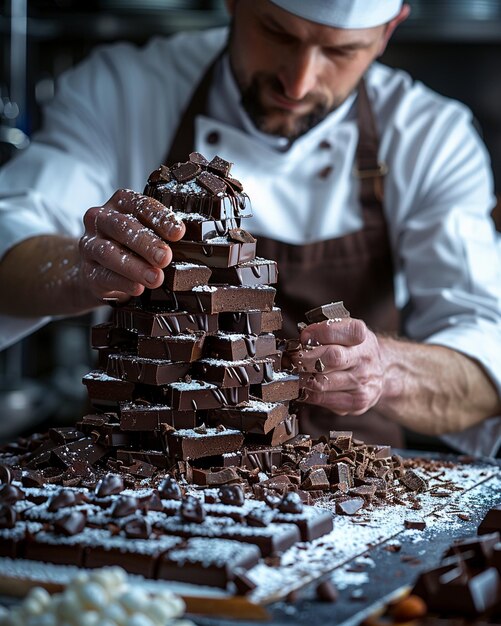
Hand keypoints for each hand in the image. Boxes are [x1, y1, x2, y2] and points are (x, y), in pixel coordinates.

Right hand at [78, 189, 184, 303]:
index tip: (179, 233)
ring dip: (135, 266)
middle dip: (146, 243)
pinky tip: (138, 289)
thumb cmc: (133, 247)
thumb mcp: (148, 234)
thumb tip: (194, 244)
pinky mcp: (87, 271)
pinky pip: (103, 276)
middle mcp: (101, 220)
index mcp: (120, 203)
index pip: (139, 204)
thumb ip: (164, 234)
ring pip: (109, 252)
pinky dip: (123, 283)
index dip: (160, 218)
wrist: (102, 271)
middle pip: (122, 226)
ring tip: (156, 278)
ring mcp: (90, 245)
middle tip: (166, 257)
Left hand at [288, 318, 384, 414]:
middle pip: (330, 358)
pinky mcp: (357, 403)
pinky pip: (323, 399)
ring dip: (302, 378)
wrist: (378, 371)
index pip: (334, 331)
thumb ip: (322, 331)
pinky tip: (305, 386)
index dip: (315, 334)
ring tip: (295, 373)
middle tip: (292, 359)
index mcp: (361, 335)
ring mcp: (363, 382)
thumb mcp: (342, 330)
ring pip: (322, 382)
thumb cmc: (352, 349)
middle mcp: (365, 359)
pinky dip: (308, 393)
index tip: (304, 337)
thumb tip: (301, 340)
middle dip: (305, 359)